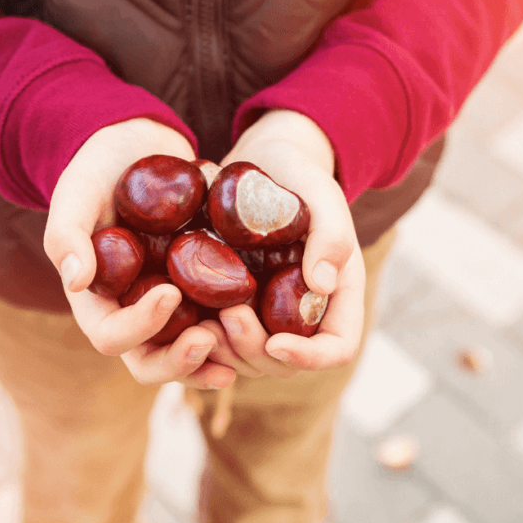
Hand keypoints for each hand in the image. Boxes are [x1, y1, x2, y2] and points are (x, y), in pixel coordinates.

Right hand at [43, 118, 235, 388]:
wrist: (140, 146)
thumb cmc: (100, 168)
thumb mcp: (77, 192)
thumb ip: (67, 234)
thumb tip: (76, 282)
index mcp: (99, 301)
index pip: (111, 335)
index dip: (139, 326)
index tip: (169, 292)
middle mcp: (134, 312)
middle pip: (151, 362)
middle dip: (179, 361)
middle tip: (209, 340)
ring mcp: (171, 305)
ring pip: (188, 352)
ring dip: (212, 361)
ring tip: (240, 351)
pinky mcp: (202, 289)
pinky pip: (218, 321)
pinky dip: (237, 331)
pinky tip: (263, 325)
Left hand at [212, 110, 365, 376]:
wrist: (264, 160)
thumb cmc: (299, 173)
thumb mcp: (321, 193)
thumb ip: (331, 234)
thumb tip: (322, 285)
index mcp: (336, 293)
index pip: (337, 347)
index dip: (310, 357)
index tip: (276, 343)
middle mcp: (303, 312)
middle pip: (287, 363)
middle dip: (256, 351)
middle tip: (227, 316)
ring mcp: (267, 312)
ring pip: (250, 359)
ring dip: (226, 352)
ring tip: (202, 324)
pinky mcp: (237, 303)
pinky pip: (222, 339)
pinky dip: (205, 340)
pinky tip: (186, 321)